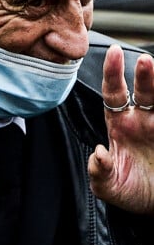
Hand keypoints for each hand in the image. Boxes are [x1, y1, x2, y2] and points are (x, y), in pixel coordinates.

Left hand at [88, 44, 153, 214]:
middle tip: (146, 61)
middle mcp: (142, 121)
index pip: (113, 94)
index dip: (113, 73)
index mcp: (120, 125)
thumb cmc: (131, 192)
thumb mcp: (109, 187)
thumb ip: (99, 172)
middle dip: (146, 76)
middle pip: (144, 92)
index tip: (114, 52)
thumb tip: (98, 153)